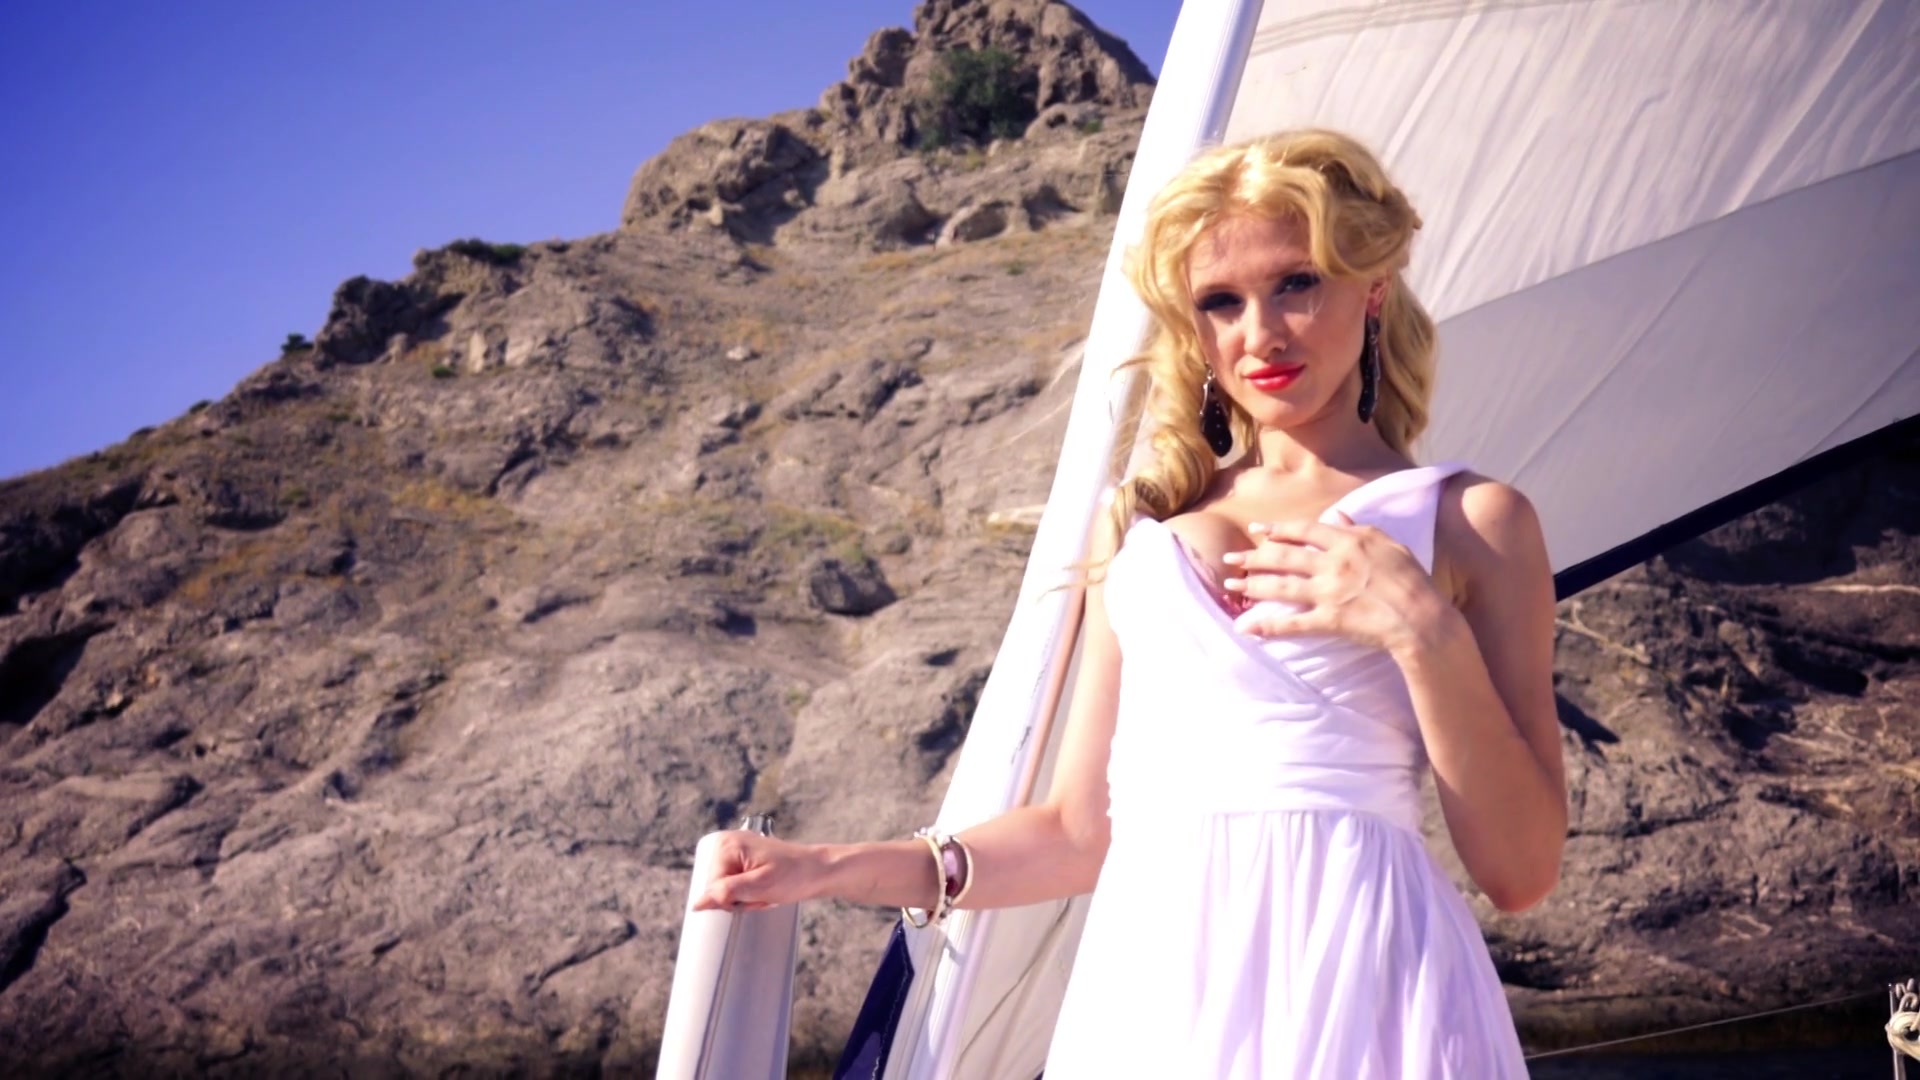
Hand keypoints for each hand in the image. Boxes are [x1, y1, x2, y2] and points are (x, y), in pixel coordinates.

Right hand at [690, 830, 822, 911]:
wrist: (819, 871)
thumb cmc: (794, 875)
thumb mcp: (759, 887)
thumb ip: (726, 893)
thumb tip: (698, 903)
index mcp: (726, 844)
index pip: (712, 887)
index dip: (731, 900)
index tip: (754, 896)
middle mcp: (727, 843)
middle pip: (717, 888)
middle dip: (739, 899)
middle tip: (762, 895)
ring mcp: (736, 851)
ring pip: (726, 890)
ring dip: (746, 899)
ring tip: (766, 892)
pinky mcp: (744, 860)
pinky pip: (736, 887)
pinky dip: (749, 894)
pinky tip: (765, 891)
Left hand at [1221, 512, 1451, 657]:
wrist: (1423, 619)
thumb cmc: (1413, 581)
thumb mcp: (1390, 544)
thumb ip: (1359, 528)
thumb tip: (1336, 514)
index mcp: (1348, 541)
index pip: (1304, 530)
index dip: (1277, 530)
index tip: (1256, 530)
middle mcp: (1334, 564)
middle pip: (1284, 557)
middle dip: (1253, 557)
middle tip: (1229, 559)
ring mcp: (1330, 593)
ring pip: (1281, 586)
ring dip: (1252, 585)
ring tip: (1230, 584)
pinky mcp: (1330, 621)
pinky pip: (1292, 624)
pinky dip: (1267, 626)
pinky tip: (1246, 628)